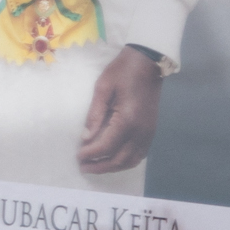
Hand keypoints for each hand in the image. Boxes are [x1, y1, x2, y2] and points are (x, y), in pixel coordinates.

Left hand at [76, 48, 162, 175]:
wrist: (148, 63)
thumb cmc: (122, 71)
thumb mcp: (103, 88)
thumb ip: (94, 114)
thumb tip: (86, 138)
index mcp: (127, 119)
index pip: (106, 146)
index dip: (90, 154)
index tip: (78, 156)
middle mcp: (141, 130)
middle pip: (119, 159)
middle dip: (99, 166)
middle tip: (83, 166)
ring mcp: (149, 132)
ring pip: (131, 160)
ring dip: (113, 167)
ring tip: (95, 166)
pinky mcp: (152, 131)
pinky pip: (140, 154)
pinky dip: (126, 161)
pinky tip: (113, 159)